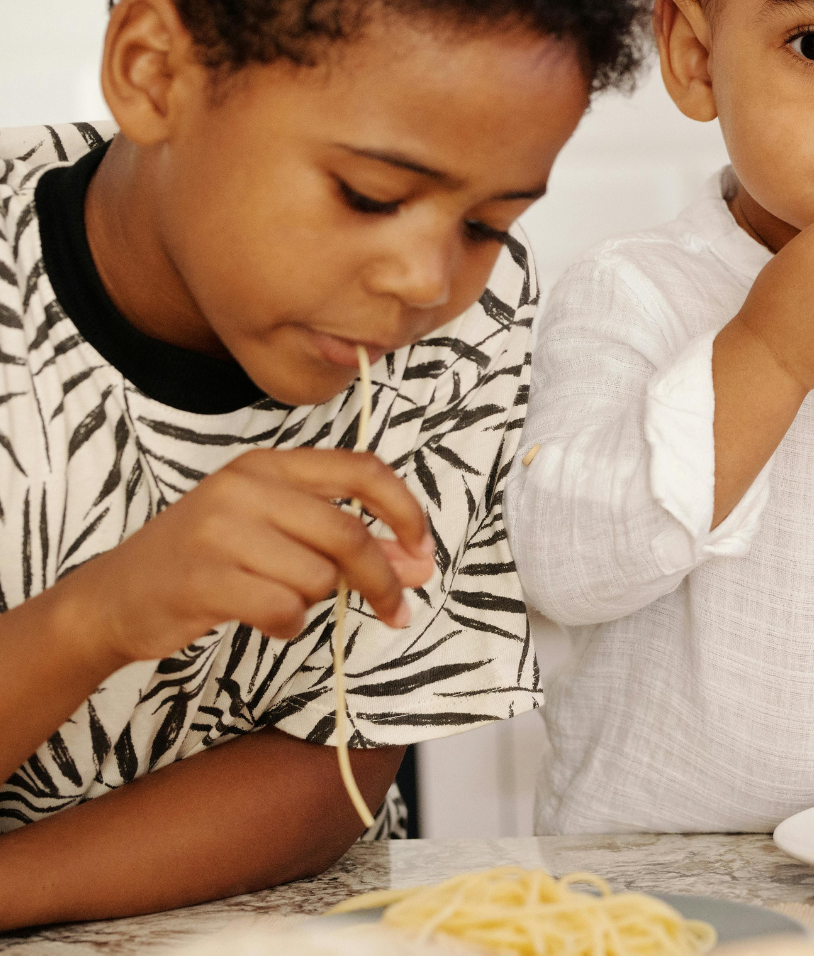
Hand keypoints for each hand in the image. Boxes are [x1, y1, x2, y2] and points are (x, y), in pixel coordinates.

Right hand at [58, 449, 434, 668]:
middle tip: (398, 609)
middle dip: (382, 579)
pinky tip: (268, 620)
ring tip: (281, 600)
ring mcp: (220, 530)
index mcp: (269, 465)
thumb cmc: (207, 561)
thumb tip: (416, 566)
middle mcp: (246, 487)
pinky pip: (283, 609)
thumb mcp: (275, 534)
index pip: (362, 470)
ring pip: (317, 576)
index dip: (405, 510)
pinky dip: (287, 625)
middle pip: (348, 533)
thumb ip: (345, 543)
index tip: (422, 549)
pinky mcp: (203, 578)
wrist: (114, 596)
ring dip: (314, 602)